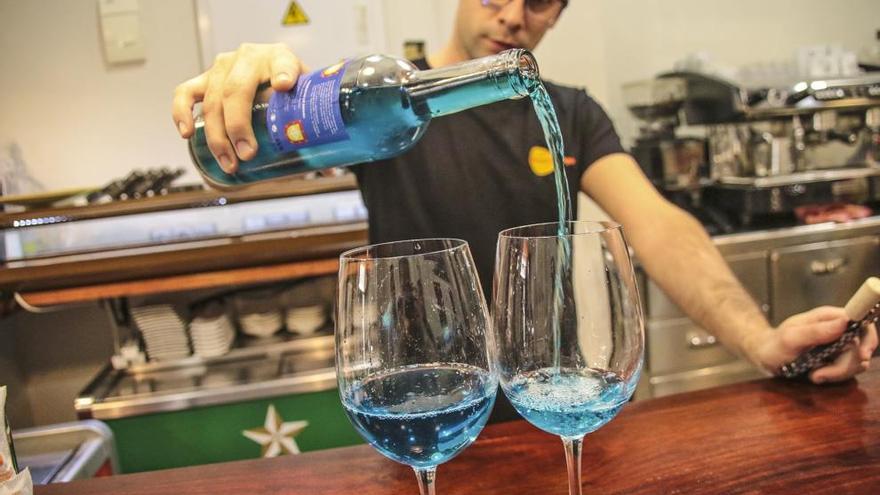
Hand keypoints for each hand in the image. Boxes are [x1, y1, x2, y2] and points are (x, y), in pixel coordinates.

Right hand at [171, 43, 307, 172]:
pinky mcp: (204, 78)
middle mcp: (249, 58)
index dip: (283, 72)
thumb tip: (328, 174)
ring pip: (212, 100)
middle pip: (237, 91)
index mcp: (281, 59)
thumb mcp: (304, 105)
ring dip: (217, 135)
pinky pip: (185, 93)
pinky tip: (187, 133)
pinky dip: (181, 112)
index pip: (283, 63)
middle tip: (247, 154)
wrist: (275, 77)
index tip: (284, 86)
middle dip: (239, 126)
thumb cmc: (290, 94)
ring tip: (229, 162)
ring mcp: (223, 66)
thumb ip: (314, 135)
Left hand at [749, 306, 877, 383]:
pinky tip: (815, 376)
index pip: (862, 321)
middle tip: (819, 375)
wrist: (766, 358)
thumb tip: (845, 321)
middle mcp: (838, 329)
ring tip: (813, 375)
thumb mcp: (791, 338)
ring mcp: (839, 345)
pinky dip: (833, 377)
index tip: (861, 355)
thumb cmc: (775, 344)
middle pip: (861, 347)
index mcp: (829, 317)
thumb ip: (816, 331)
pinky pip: (847, 371)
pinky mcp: (837, 359)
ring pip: (857, 362)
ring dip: (836, 374)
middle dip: (844, 366)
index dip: (868, 338)